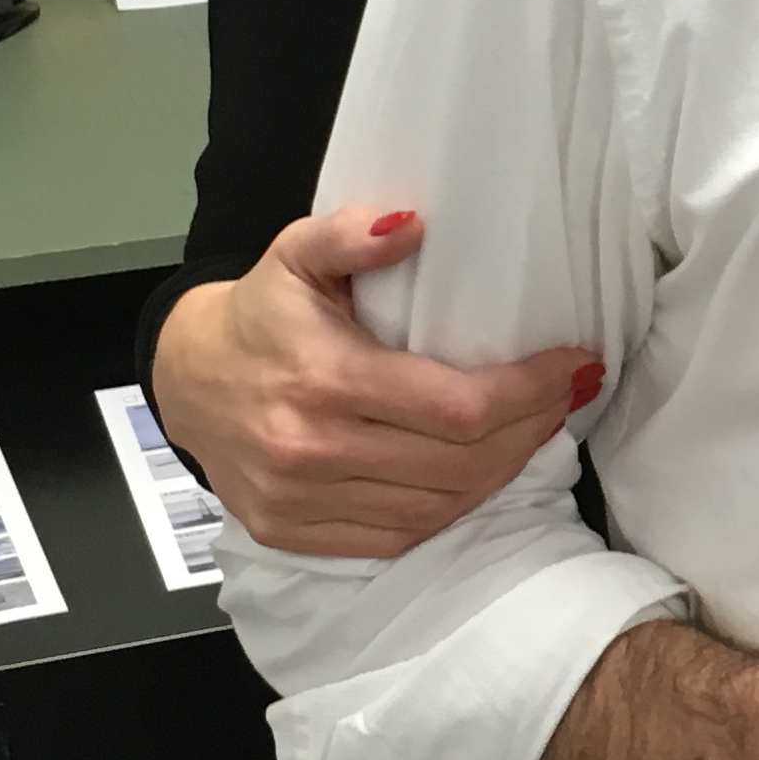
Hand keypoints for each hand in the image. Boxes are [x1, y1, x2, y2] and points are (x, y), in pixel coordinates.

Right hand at [149, 208, 598, 556]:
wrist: (184, 378)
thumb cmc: (258, 315)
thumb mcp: (296, 253)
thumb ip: (351, 235)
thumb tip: (409, 223)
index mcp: (325, 379)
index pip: (459, 407)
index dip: (530, 393)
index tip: (574, 367)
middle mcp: (314, 450)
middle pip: (461, 464)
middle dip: (529, 431)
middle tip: (563, 396)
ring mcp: (301, 500)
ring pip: (437, 507)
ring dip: (499, 473)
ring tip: (530, 431)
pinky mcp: (293, 532)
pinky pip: (397, 536)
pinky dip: (448, 510)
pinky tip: (475, 475)